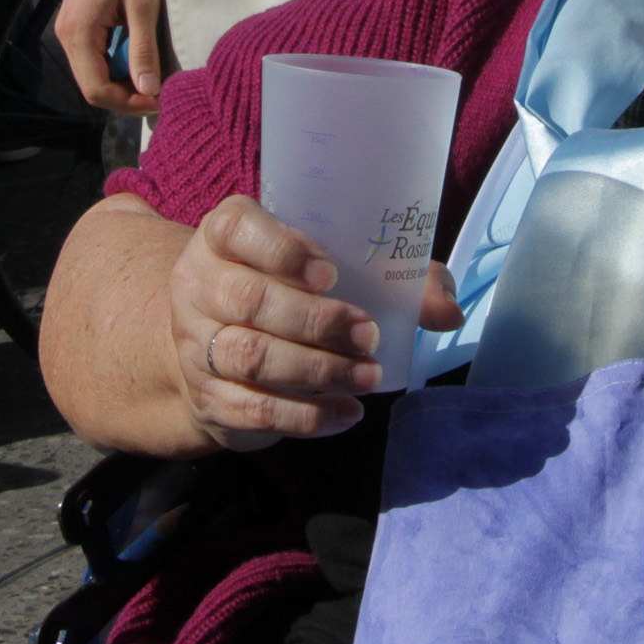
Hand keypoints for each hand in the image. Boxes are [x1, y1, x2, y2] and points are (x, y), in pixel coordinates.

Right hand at [56, 0, 167, 113]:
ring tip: (156, 77)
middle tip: (161, 93)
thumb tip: (149, 90)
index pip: (96, 89)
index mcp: (77, 33)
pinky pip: (97, 55)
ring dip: (124, 81)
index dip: (128, 103)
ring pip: (95, 72)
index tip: (160, 100)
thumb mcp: (144, 4)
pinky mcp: (81, 20)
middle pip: (93, 85)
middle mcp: (67, 34)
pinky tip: (142, 57)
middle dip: (127, 96)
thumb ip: (144, 50)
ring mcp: (72, 27)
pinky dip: (119, 63)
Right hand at [166, 197, 463, 451]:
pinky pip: (251, 409)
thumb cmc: (289, 291)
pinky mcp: (207, 396)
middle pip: (247, 299)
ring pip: (249, 356)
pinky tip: (345, 413)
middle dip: (314, 321)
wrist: (216, 344)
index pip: (236, 227)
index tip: (331, 272)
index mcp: (224, 235)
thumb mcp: (331, 266)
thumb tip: (447, 311)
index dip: (281, 249)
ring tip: (366, 377)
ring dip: (315, 371)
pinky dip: (303, 416)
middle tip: (368, 335)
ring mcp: (196, 342)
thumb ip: (394, 277)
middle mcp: (199, 283)